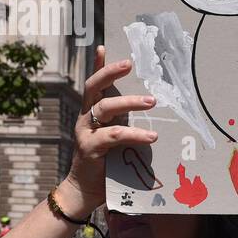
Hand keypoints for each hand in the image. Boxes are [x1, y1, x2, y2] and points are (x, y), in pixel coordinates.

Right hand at [57, 44, 157, 219]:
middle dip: (110, 72)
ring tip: (152, 102)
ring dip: (129, 102)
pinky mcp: (90, 148)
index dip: (98, 64)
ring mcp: (85, 132)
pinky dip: (133, 134)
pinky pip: (113, 136)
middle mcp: (85, 117)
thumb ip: (124, 122)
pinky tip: (150, 137)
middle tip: (130, 64)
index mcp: (91, 112)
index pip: (93, 83)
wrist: (85, 191)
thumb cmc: (105, 162)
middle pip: (93, 87)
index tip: (104, 46)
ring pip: (105, 108)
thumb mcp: (114, 137)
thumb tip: (149, 108)